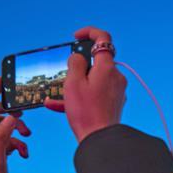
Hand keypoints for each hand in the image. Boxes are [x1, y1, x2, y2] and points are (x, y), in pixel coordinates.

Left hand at [0, 77, 30, 172]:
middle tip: (24, 113)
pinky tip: (24, 154)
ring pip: (3, 129)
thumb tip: (9, 118)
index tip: (1, 79)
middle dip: (10, 114)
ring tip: (28, 136)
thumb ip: (2, 137)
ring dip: (17, 131)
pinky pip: (8, 141)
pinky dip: (18, 144)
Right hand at [44, 26, 126, 142]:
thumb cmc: (86, 112)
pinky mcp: (114, 103)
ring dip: (75, 86)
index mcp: (107, 67)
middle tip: (65, 77)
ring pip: (93, 81)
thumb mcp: (73, 83)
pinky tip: (59, 106)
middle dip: (78, 68)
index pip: (103, 39)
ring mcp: (116, 91)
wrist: (100, 140)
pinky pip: (95, 94)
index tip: (76, 36)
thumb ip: (75, 64)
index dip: (89, 32)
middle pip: (96, 63)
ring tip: (55, 98)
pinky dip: (81, 98)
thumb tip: (78, 57)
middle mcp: (116, 77)